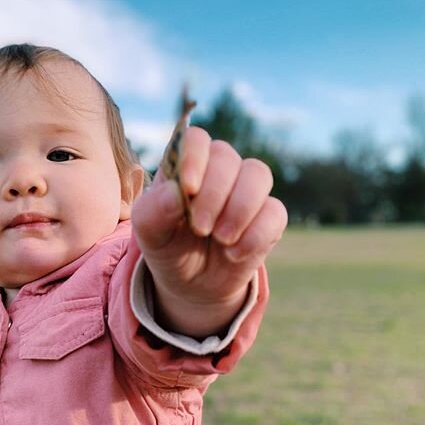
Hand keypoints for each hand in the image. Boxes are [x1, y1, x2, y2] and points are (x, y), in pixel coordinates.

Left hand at [132, 126, 286, 337]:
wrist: (191, 285)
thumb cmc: (169, 248)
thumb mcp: (149, 235)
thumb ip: (153, 212)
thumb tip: (176, 193)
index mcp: (186, 166)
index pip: (196, 139)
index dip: (194, 158)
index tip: (188, 189)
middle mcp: (220, 171)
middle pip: (226, 157)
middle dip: (213, 194)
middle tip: (200, 228)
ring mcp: (247, 191)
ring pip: (258, 175)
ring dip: (239, 209)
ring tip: (221, 239)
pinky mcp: (270, 217)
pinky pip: (275, 212)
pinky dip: (255, 236)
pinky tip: (234, 254)